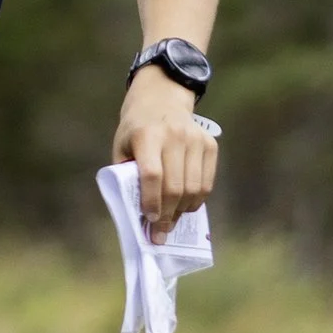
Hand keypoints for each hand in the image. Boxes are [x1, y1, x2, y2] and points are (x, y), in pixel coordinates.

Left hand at [112, 66, 217, 242]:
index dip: (151, 201)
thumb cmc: (136, 131)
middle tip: (159, 233)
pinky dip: (196, 200)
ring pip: (194, 188)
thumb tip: (139, 215)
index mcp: (146, 135)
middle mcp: (174, 135)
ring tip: (171, 220)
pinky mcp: (210, 144)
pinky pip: (207, 183)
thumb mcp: (122, 148)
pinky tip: (184, 206)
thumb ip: (127, 177)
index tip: (149, 220)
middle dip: (167, 215)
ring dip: (182, 211)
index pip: (152, 175)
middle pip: (175, 186)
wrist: (161, 100)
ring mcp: (195, 139)